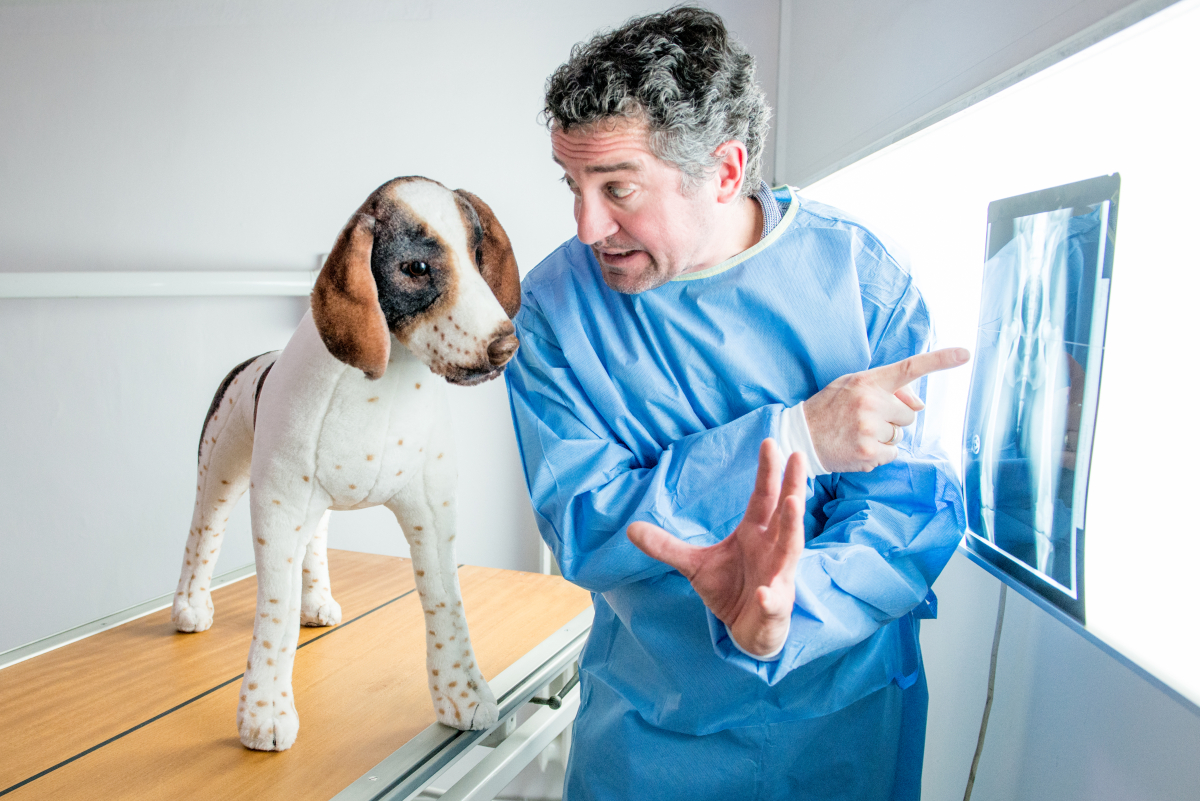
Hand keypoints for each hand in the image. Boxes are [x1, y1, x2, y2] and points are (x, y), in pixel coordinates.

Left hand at [627, 440, 804, 657]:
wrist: (747, 630)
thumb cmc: (730, 589)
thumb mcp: (693, 564)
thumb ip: (666, 546)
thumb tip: (630, 529)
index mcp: (755, 532)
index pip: (763, 497)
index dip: (767, 471)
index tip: (769, 442)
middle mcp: (772, 548)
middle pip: (785, 512)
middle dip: (791, 485)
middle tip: (796, 455)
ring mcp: (778, 576)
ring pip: (790, 548)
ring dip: (793, 526)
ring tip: (794, 503)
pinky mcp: (774, 606)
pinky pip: (773, 601)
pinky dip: (770, 598)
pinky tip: (765, 594)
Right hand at [804, 347, 970, 471]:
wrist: (799, 436)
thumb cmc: (828, 409)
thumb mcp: (852, 387)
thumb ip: (888, 390)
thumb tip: (920, 405)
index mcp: (868, 381)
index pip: (909, 367)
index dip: (940, 360)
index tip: (966, 353)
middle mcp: (871, 402)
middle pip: (908, 414)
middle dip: (892, 419)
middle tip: (863, 420)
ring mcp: (870, 428)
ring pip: (900, 436)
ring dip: (884, 438)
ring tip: (857, 434)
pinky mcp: (869, 452)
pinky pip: (891, 455)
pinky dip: (878, 455)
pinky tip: (857, 448)